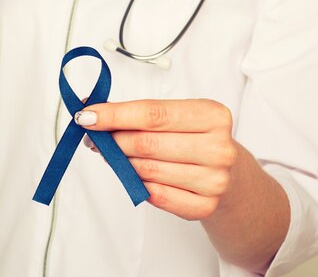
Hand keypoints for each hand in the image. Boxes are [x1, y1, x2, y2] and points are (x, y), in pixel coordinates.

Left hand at [77, 99, 238, 220]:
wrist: (230, 174)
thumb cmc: (196, 139)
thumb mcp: (179, 116)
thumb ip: (140, 113)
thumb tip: (93, 111)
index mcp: (213, 115)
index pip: (154, 113)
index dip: (116, 114)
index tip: (88, 114)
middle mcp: (218, 148)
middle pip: (147, 143)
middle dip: (114, 140)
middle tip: (96, 137)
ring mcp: (214, 180)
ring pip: (147, 171)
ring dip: (122, 163)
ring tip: (117, 155)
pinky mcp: (205, 206)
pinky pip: (156, 196)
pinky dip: (139, 185)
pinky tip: (137, 175)